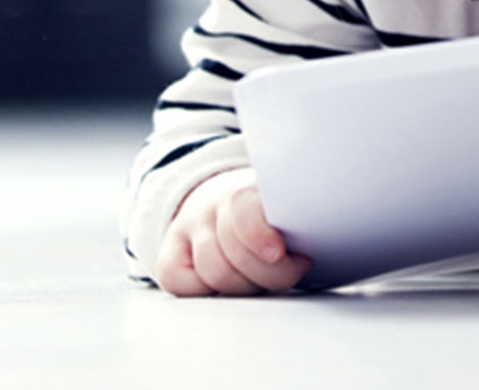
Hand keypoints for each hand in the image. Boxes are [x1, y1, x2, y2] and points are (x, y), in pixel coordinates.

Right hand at [155, 167, 310, 296]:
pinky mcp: (169, 257)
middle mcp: (215, 204)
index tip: (277, 253)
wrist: (226, 204)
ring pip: (215, 272)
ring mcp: (190, 228)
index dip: (257, 233)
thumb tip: (309, 248)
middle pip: (235, 253)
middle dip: (269, 274)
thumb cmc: (274, 216)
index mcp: (251, 187)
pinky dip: (206, 291)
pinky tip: (226, 284)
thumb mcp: (293, 207)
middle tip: (292, 269)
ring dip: (246, 285)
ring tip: (263, 277)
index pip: (243, 208)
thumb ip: (302, 219)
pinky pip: (180, 283)